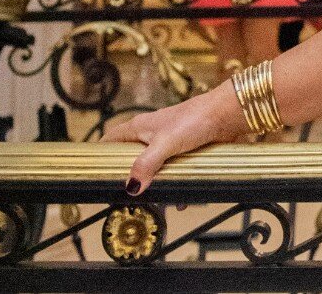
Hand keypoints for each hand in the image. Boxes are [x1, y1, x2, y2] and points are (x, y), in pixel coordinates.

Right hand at [102, 86, 242, 194]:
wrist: (228, 113)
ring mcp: (169, 142)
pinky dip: (175, 185)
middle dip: (129, 180)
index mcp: (140, 128)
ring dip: (155, 187)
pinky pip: (174, 171)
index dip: (100, 156)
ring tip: (156, 206)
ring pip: (153, 169)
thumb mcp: (165, 142)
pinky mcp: (186, 150)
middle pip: (131, 159)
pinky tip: (181, 201)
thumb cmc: (196, 119)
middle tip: (126, 202)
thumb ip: (146, 164)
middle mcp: (152, 134)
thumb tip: (130, 187)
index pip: (110, 140)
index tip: (92, 176)